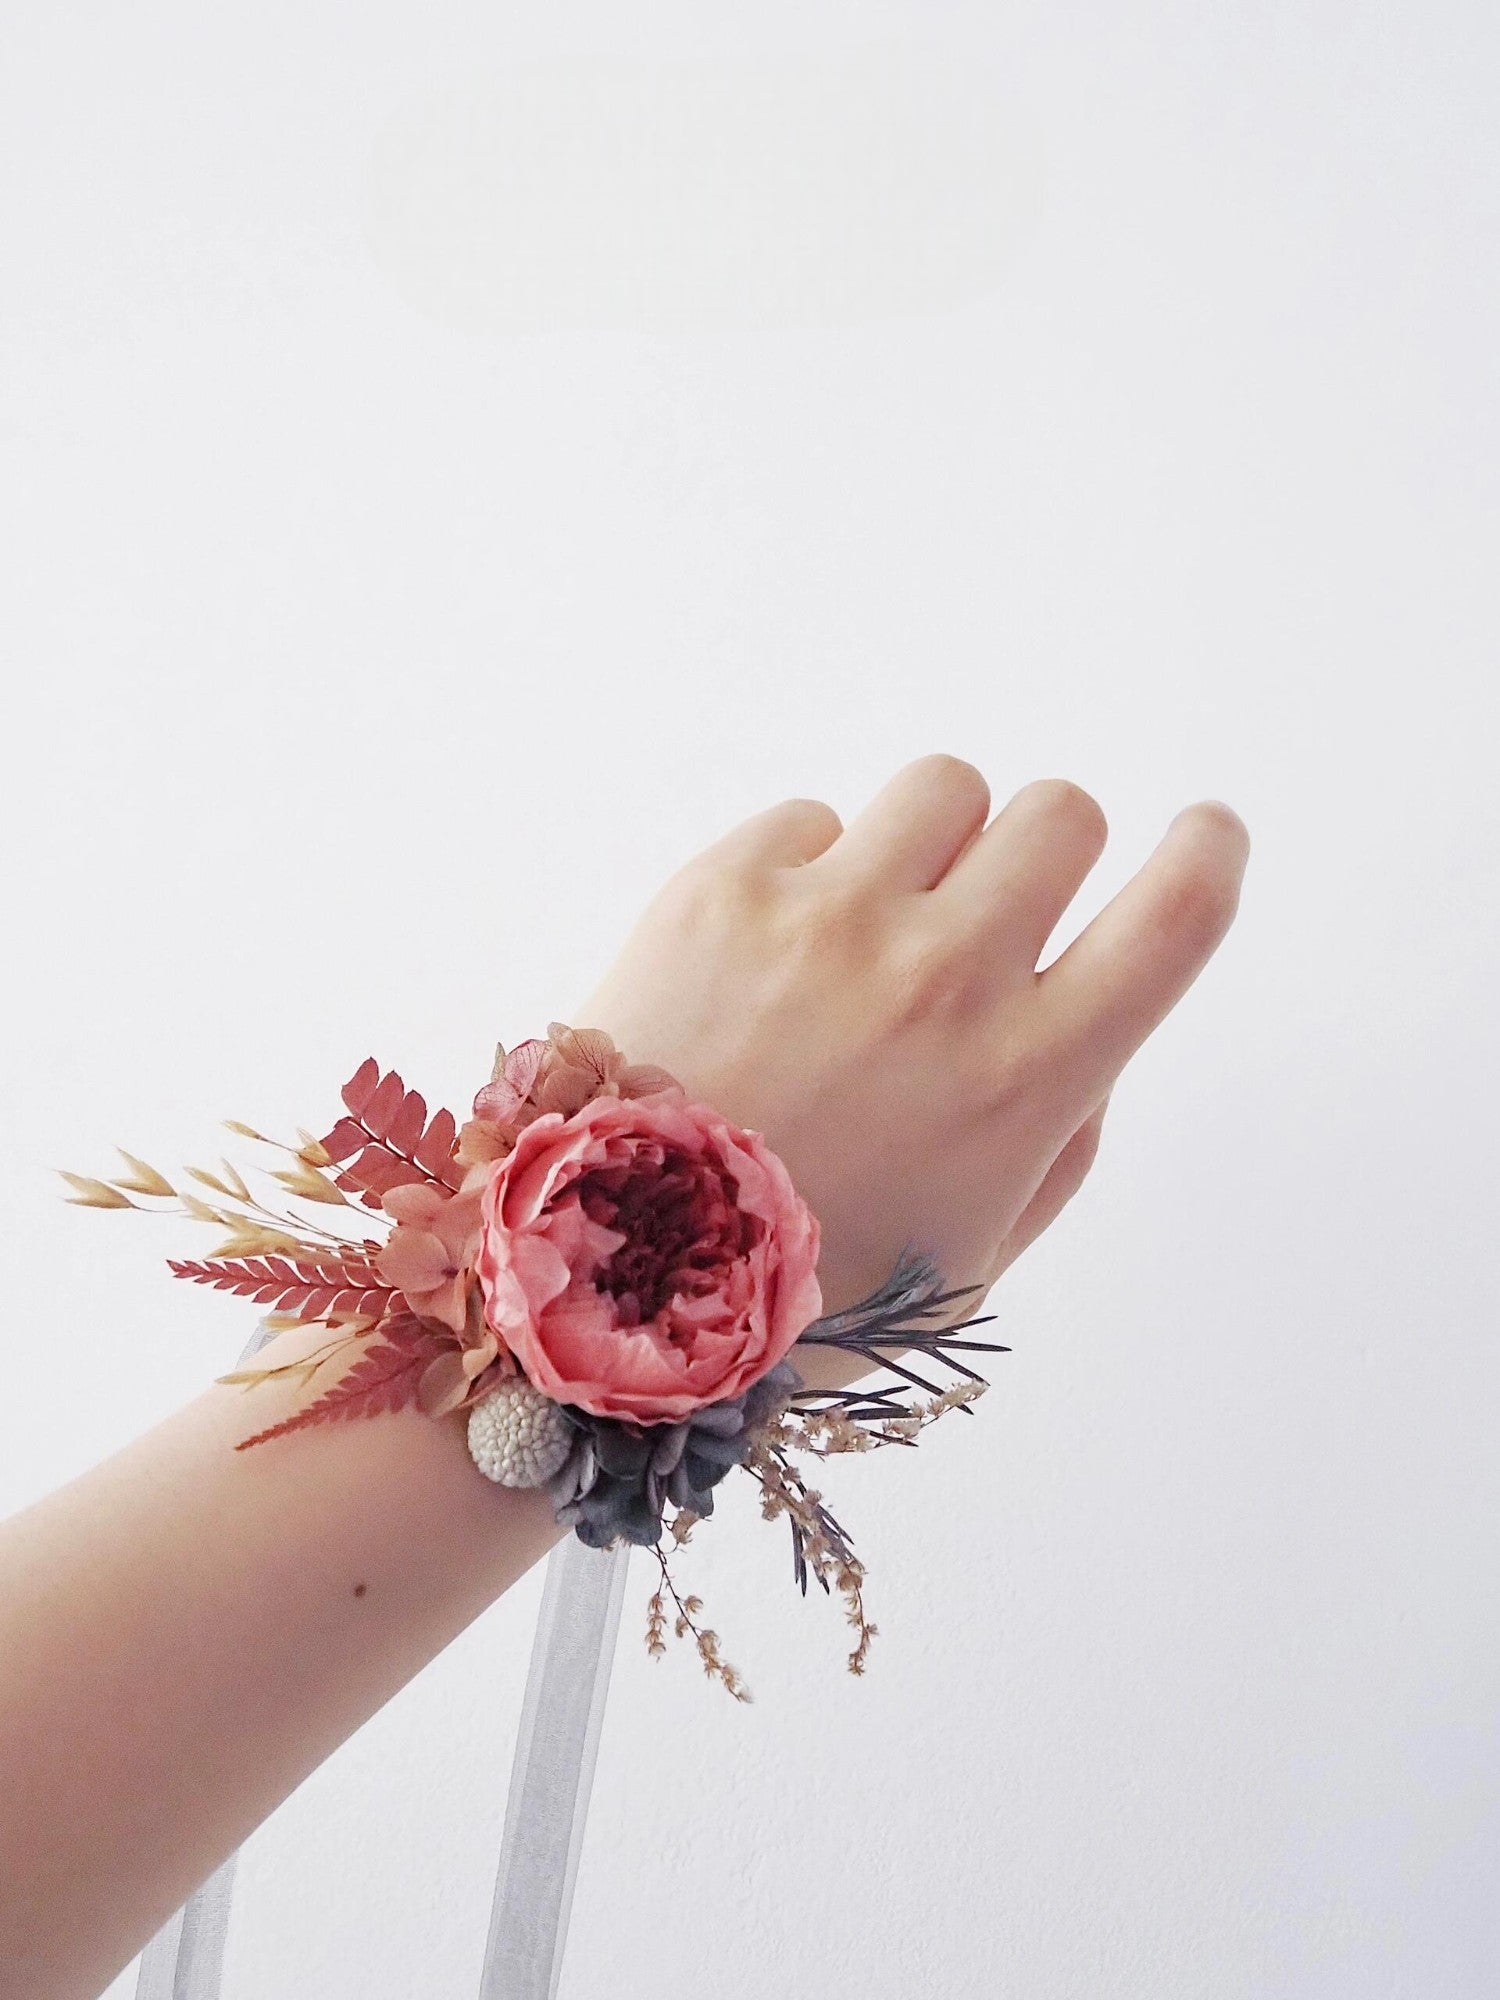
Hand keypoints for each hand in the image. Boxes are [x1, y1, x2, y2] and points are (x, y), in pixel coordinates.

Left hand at [580, 758, 1248, 1354]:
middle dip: (1046, 855)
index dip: (1209, 853)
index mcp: (1028, 1077)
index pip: (1178, 912)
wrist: (600, 1276)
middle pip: (1062, 815)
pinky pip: (815, 818)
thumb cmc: (803, 1289)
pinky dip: (815, 869)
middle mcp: (945, 977)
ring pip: (946, 785)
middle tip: (992, 910)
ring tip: (878, 922)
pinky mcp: (724, 887)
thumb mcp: (976, 1255)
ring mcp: (832, 920)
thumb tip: (1088, 1029)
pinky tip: (774, 954)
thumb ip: (1062, 1135)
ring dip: (936, 842)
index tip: (1204, 834)